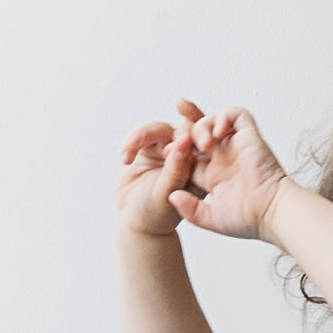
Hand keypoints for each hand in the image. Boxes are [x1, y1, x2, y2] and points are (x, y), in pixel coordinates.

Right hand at [117, 118, 197, 236]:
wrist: (135, 222)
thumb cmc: (156, 215)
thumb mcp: (167, 195)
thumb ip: (175, 170)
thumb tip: (182, 142)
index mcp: (202, 167)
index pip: (207, 142)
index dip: (203, 129)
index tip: (192, 130)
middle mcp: (187, 155)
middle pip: (186, 127)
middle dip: (179, 120)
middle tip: (176, 111)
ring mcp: (168, 149)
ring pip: (160, 129)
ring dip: (144, 135)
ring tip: (130, 148)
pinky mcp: (148, 148)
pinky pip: (141, 136)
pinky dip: (131, 144)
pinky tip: (125, 158)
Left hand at [169, 101, 289, 240]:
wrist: (271, 213)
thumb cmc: (247, 219)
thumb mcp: (209, 218)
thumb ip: (189, 208)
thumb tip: (171, 195)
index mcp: (212, 177)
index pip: (189, 156)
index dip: (176, 152)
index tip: (166, 154)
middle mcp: (223, 159)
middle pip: (198, 135)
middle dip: (183, 131)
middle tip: (174, 139)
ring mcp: (236, 146)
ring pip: (213, 122)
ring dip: (201, 127)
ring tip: (202, 144)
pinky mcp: (250, 136)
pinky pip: (236, 115)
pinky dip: (224, 117)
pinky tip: (217, 133)